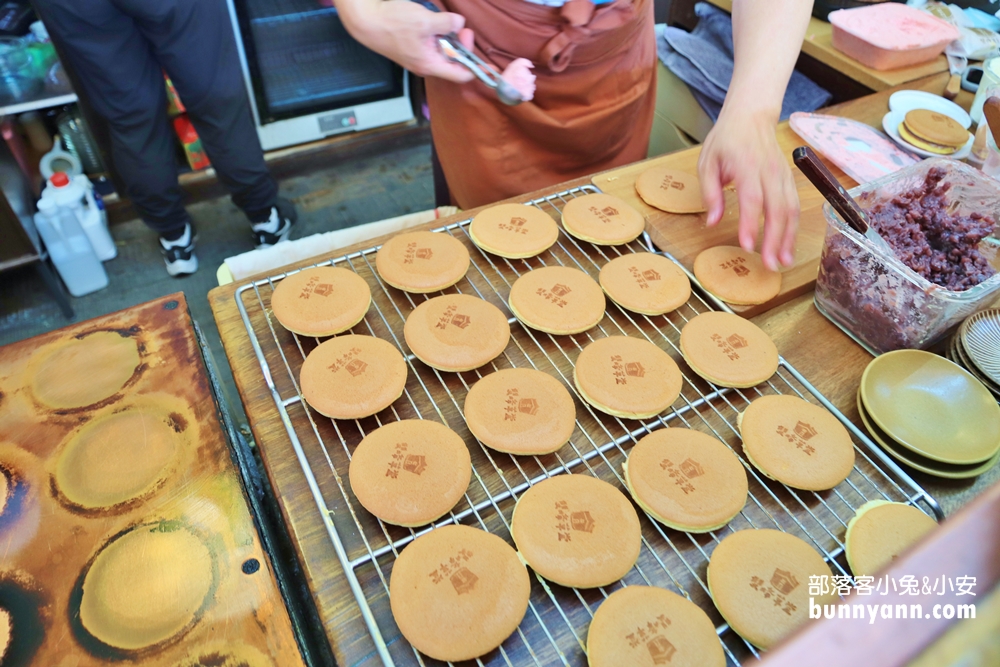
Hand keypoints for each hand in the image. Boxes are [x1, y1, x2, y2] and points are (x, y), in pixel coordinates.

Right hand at [338, 0, 474, 82]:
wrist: (365, 20)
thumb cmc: (392, 23)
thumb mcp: (425, 21)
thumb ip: (447, 23)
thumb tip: (459, 23)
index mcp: (430, 65)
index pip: (461, 75)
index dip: (475, 66)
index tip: (484, 56)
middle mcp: (425, 65)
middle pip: (452, 61)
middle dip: (461, 44)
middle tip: (460, 26)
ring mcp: (417, 57)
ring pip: (441, 50)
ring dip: (447, 37)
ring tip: (444, 21)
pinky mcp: (411, 48)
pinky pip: (431, 44)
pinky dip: (436, 34)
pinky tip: (432, 21)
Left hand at [698, 111, 799, 271]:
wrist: (751, 117)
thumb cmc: (727, 140)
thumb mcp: (707, 162)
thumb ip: (710, 192)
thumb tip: (712, 222)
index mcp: (747, 165)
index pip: (752, 198)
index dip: (751, 224)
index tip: (747, 245)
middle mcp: (769, 171)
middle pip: (777, 209)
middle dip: (775, 239)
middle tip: (770, 264)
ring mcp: (783, 175)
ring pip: (791, 209)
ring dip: (788, 237)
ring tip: (783, 261)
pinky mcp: (789, 180)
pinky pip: (795, 206)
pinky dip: (793, 228)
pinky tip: (788, 245)